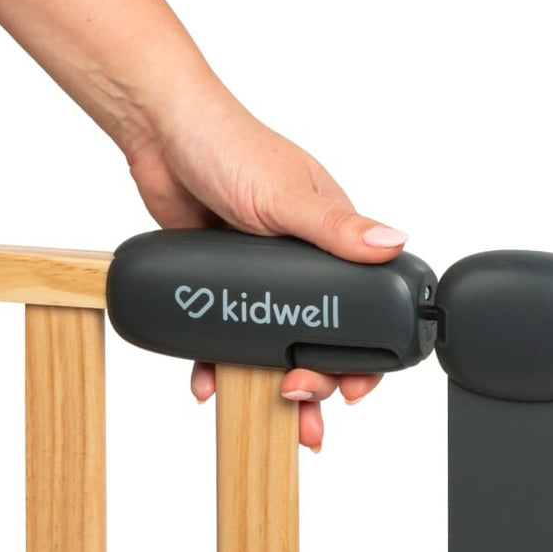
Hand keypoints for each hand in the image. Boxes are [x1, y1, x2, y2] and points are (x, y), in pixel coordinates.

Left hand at [125, 104, 407, 450]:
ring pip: (275, 345)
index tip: (353, 385)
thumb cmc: (229, 145)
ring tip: (270, 414)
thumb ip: (336, 227)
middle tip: (301, 398)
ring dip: (274, 385)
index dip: (365, 353)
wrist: (159, 136)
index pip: (364, 306)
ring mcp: (260, 277)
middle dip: (318, 379)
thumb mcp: (286, 193)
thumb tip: (393, 243)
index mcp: (332, 240)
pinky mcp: (221, 285)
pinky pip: (226, 336)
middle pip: (321, 338)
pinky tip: (209, 383)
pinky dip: (219, 364)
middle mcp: (301, 263)